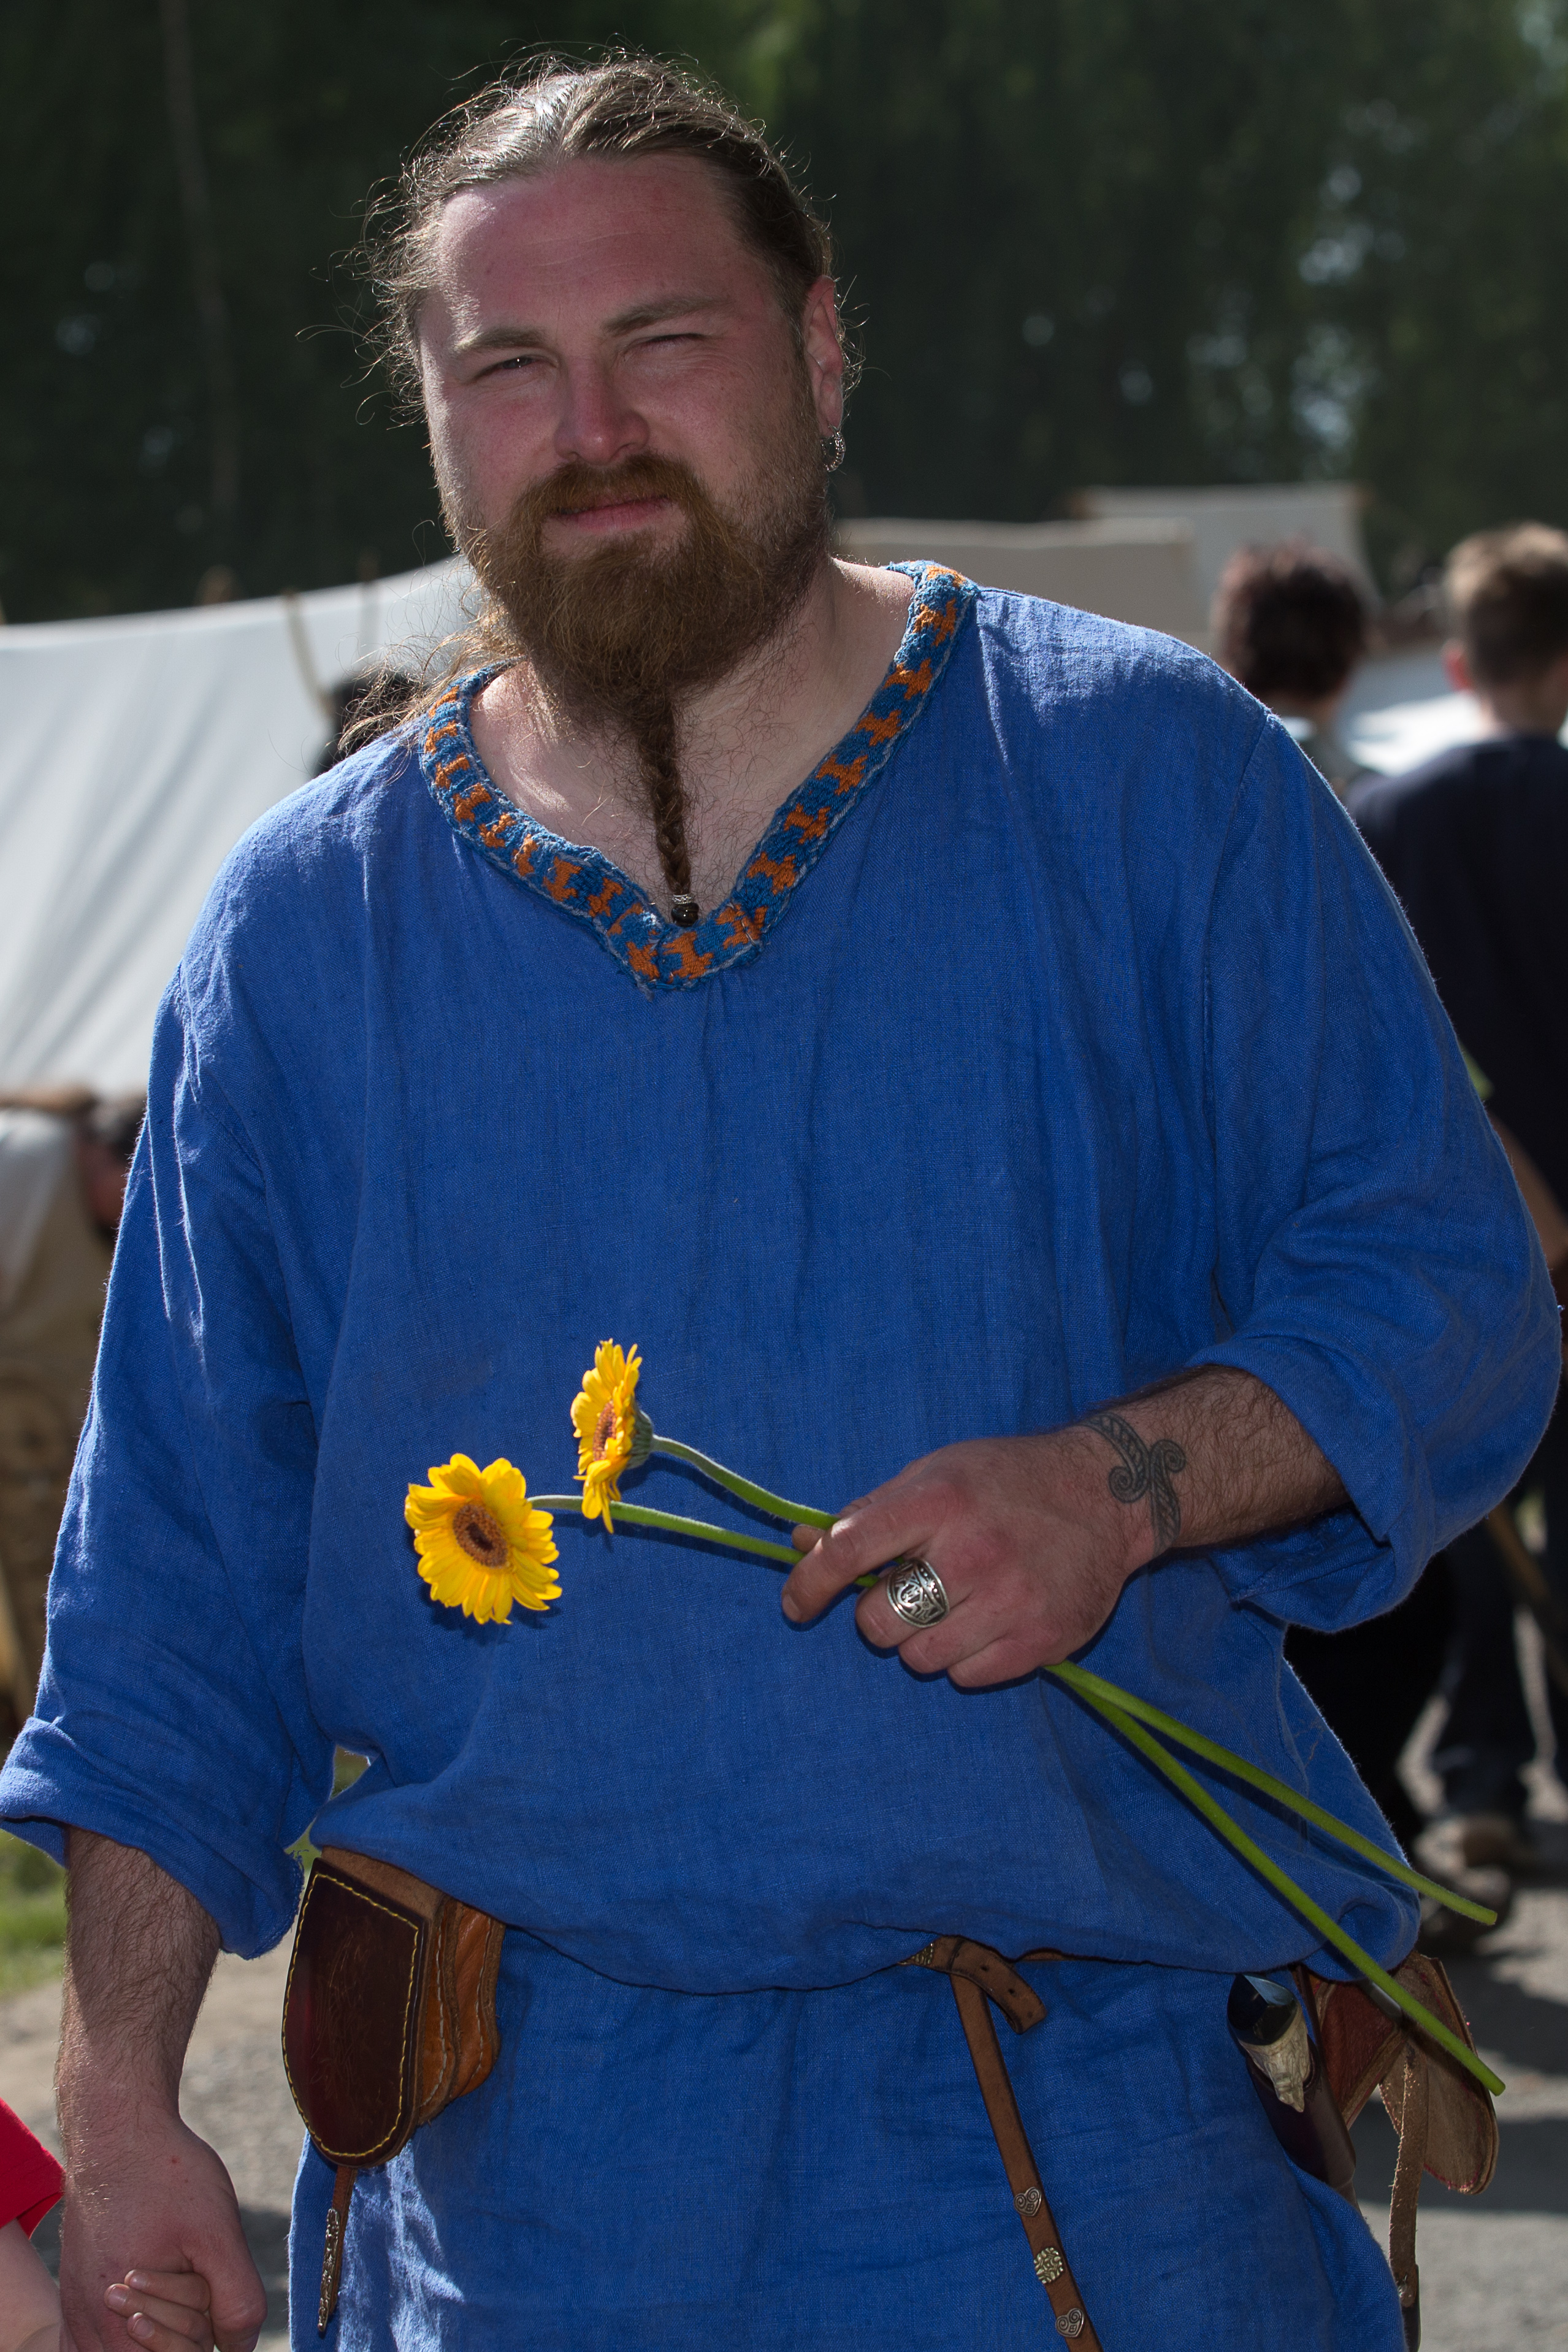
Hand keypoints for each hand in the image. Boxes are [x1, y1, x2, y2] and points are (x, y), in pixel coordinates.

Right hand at [57, 2105, 263, 2351]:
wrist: (117, 2135)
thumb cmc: (168, 2176)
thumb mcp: (218, 2231)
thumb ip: (236, 2298)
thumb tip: (241, 2348)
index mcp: (122, 2322)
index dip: (208, 2333)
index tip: (208, 2286)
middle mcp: (91, 2330)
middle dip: (191, 2319)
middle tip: (187, 2261)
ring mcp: (79, 2318)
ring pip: (137, 2345)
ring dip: (168, 2314)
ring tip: (169, 2263)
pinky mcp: (75, 2302)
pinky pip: (111, 2336)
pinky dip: (144, 2314)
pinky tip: (148, 2279)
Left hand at [779, 1429, 1146, 1686]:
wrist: (1107, 1494)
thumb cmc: (1005, 1481)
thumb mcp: (933, 1475)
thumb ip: (867, 1515)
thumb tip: (801, 1544)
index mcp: (938, 1501)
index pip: (848, 1552)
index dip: (808, 1585)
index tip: (796, 1605)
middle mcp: (974, 1552)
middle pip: (877, 1621)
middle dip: (878, 1612)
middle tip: (908, 1590)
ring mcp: (1012, 1601)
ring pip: (919, 1658)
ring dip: (920, 1639)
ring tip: (953, 1604)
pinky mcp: (1043, 1641)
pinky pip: (965, 1677)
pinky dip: (962, 1658)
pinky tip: (986, 1621)